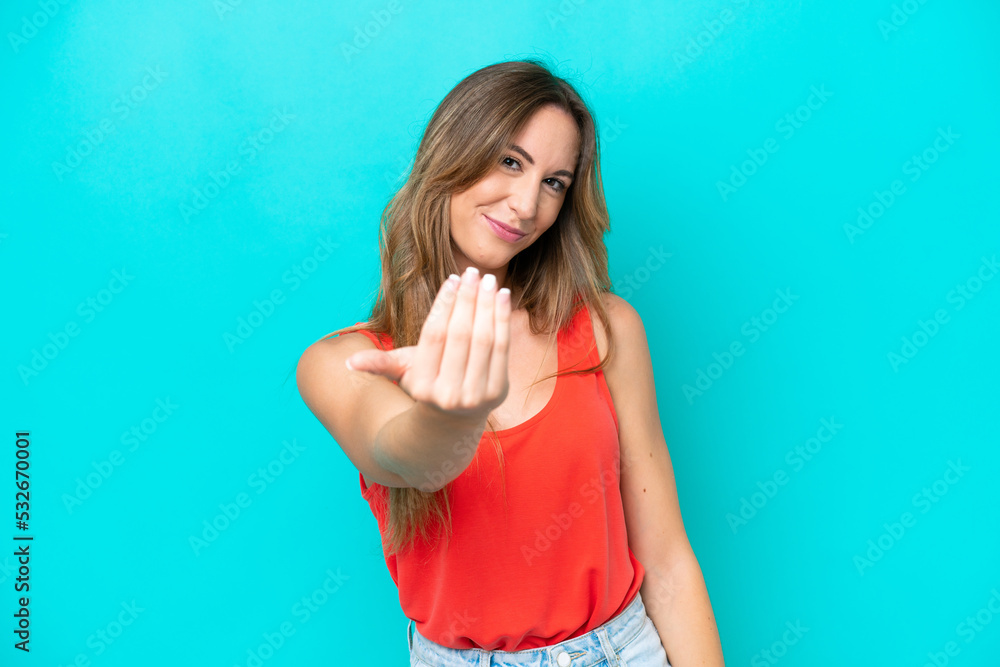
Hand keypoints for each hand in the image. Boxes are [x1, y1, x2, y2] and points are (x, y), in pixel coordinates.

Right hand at [345, 267, 510, 422]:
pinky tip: (503, 296)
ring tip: (489, 280)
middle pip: (461, 335)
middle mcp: (449, 392)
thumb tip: (348, 363)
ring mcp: (476, 394)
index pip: (434, 335)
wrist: (453, 422)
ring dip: (488, 305)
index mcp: (422, 383)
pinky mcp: (498, 391)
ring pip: (484, 339)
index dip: (445, 304)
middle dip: (468, 300)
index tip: (453, 279)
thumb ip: (379, 364)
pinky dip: (503, 320)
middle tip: (473, 272)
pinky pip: (502, 348)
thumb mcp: (402, 373)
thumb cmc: (425, 384)